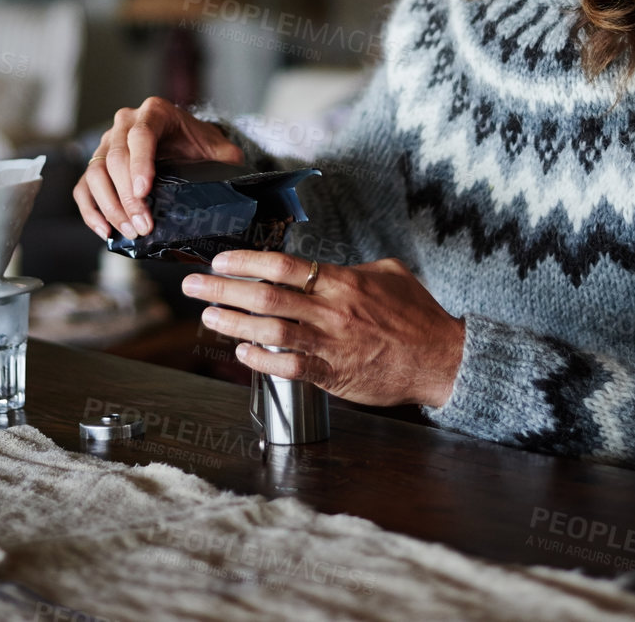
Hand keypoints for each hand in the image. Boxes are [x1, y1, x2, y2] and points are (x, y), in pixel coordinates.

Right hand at [73, 96, 243, 241]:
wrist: (185, 141)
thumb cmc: (198, 144)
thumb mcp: (218, 147)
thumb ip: (227, 159)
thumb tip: (234, 180)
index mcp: (154, 113)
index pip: (140, 136)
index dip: (140, 164)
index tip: (145, 192)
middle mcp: (125, 123)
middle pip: (115, 159)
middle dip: (128, 197)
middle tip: (143, 225)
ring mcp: (107, 144)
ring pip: (96, 174)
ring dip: (111, 207)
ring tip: (131, 231)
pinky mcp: (97, 165)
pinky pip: (84, 187)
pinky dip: (91, 211)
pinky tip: (105, 231)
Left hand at [181, 251, 465, 408]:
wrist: (441, 359)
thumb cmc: (417, 316)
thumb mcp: (389, 272)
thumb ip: (354, 267)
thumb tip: (326, 265)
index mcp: (342, 281)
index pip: (283, 265)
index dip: (245, 260)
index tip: (220, 260)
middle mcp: (331, 310)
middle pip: (265, 296)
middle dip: (222, 289)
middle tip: (193, 286)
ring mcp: (330, 344)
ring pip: (270, 331)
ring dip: (233, 323)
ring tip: (208, 316)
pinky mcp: (333, 374)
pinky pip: (288, 367)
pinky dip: (261, 360)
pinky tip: (242, 353)